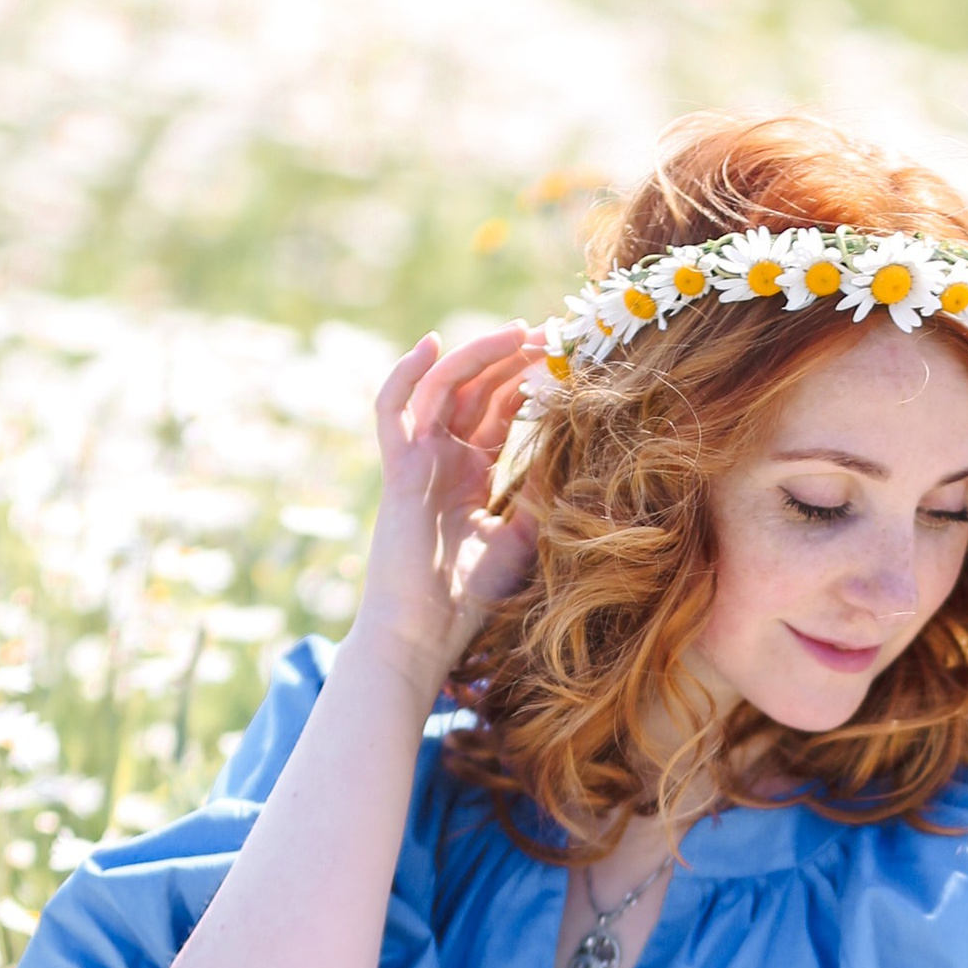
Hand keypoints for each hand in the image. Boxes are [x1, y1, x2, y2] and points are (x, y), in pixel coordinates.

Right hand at [353, 325, 542, 696]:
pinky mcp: (398, 470)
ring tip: (517, 333)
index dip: (529, 382)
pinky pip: (393, 409)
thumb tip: (574, 454)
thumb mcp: (522, 539)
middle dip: (511, 359)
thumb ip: (539, 496)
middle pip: (477, 391)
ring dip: (478, 355)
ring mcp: (418, 461)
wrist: (424, 635)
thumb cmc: (469, 598)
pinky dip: (406, 374)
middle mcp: (443, 460)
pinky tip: (431, 344)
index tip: (566, 359)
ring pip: (444, 388)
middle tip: (550, 334)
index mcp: (471, 474)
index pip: (501, 412)